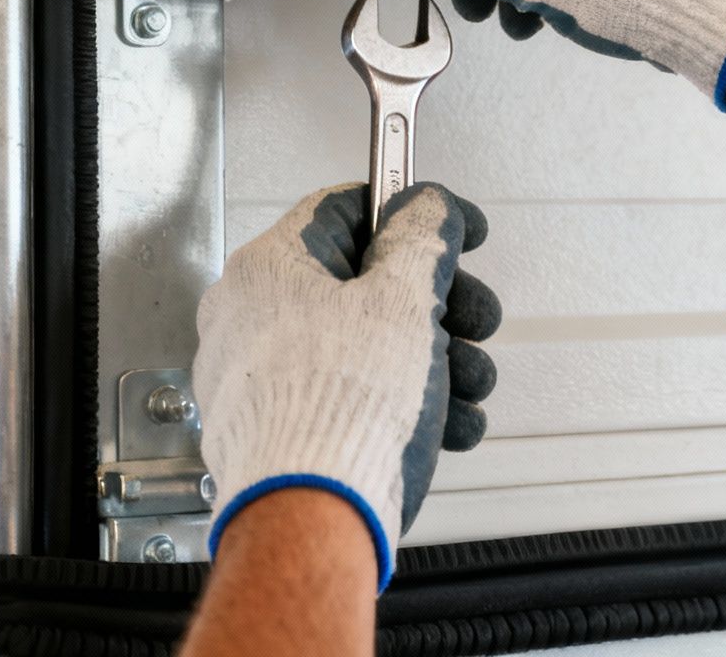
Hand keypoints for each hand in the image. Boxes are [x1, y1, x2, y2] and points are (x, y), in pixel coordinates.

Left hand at [193, 182, 500, 590]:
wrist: (311, 519)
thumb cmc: (338, 413)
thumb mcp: (403, 302)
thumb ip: (422, 242)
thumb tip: (427, 207)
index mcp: (267, 269)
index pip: (344, 209)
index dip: (411, 212)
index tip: (453, 225)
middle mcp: (250, 318)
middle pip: (361, 283)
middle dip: (436, 304)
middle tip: (474, 320)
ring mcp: (259, 378)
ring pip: (362, 346)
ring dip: (431, 358)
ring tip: (469, 385)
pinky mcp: (275, 430)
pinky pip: (345, 395)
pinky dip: (398, 401)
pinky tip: (447, 423)